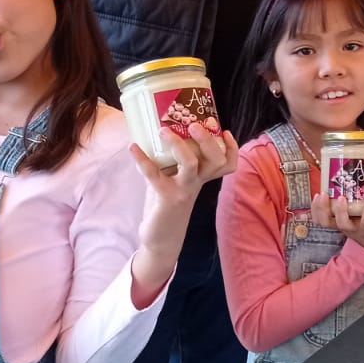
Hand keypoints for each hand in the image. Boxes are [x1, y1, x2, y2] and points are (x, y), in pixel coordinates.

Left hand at [126, 124, 236, 307]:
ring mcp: (184, 190)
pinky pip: (154, 175)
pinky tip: (132, 147)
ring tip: (163, 131)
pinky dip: (142, 159)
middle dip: (208, 140)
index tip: (225, 131)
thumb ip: (172, 160)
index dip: (231, 147)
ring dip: (178, 145)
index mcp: (202, 177)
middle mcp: (197, 182)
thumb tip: (156, 131)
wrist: (161, 237)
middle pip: (216, 159)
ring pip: (191, 164)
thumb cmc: (168, 203)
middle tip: (195, 124)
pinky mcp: (166, 198)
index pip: (227, 163)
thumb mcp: (176, 179)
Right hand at [310, 191, 363, 259]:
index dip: (314, 208)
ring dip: (340, 210)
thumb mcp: (348, 215)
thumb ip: (343, 205)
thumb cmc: (359, 225)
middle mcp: (341, 226)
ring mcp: (353, 229)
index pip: (318, 219)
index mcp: (335, 222)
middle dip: (321, 208)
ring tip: (342, 198)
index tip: (317, 195)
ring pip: (342, 223)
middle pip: (325, 222)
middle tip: (324, 194)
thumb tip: (340, 186)